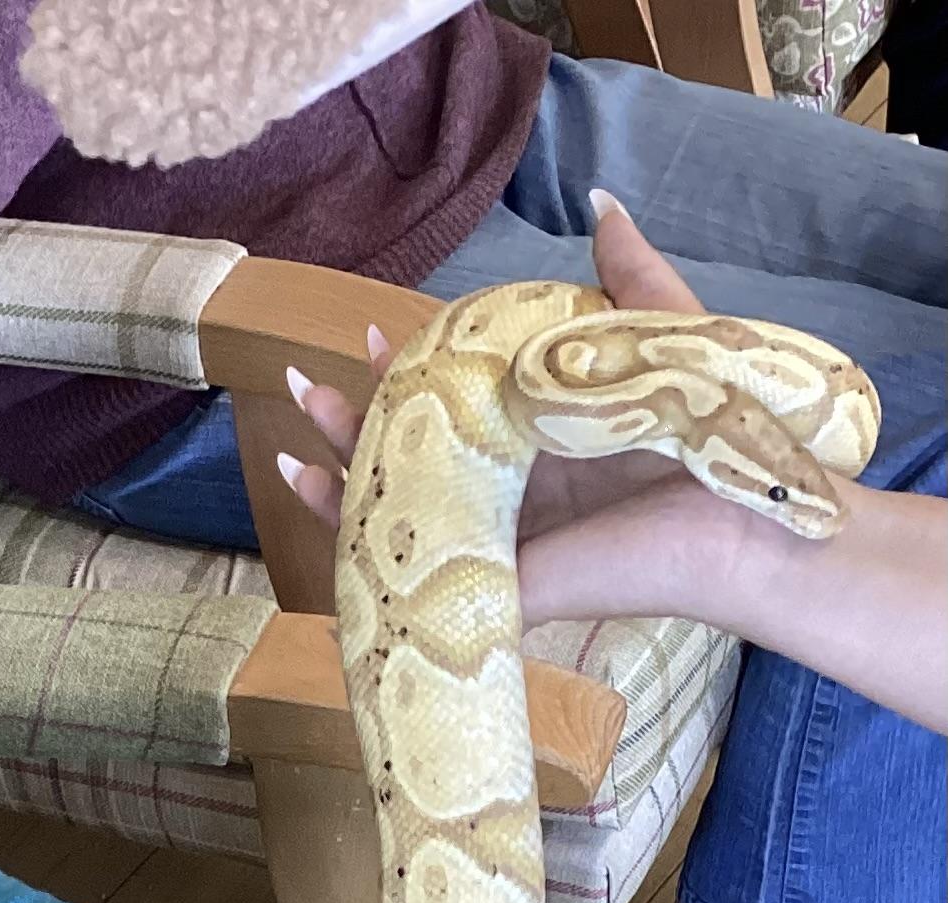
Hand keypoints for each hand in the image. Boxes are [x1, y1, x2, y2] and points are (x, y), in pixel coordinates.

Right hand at [280, 198, 760, 627]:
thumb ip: (625, 279)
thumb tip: (598, 202)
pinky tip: (303, 484)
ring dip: (334, 459)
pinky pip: (400, 559)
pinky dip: (342, 525)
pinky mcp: (483, 574)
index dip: (411, 369)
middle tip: (304, 380)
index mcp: (537, 441)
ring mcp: (489, 535)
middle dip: (352, 415)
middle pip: (406, 452)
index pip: (455, 402)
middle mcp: (504, 489)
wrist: (731, 518)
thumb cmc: (707, 437)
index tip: (380, 333)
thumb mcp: (656, 335)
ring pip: (390, 499)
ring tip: (297, 418)